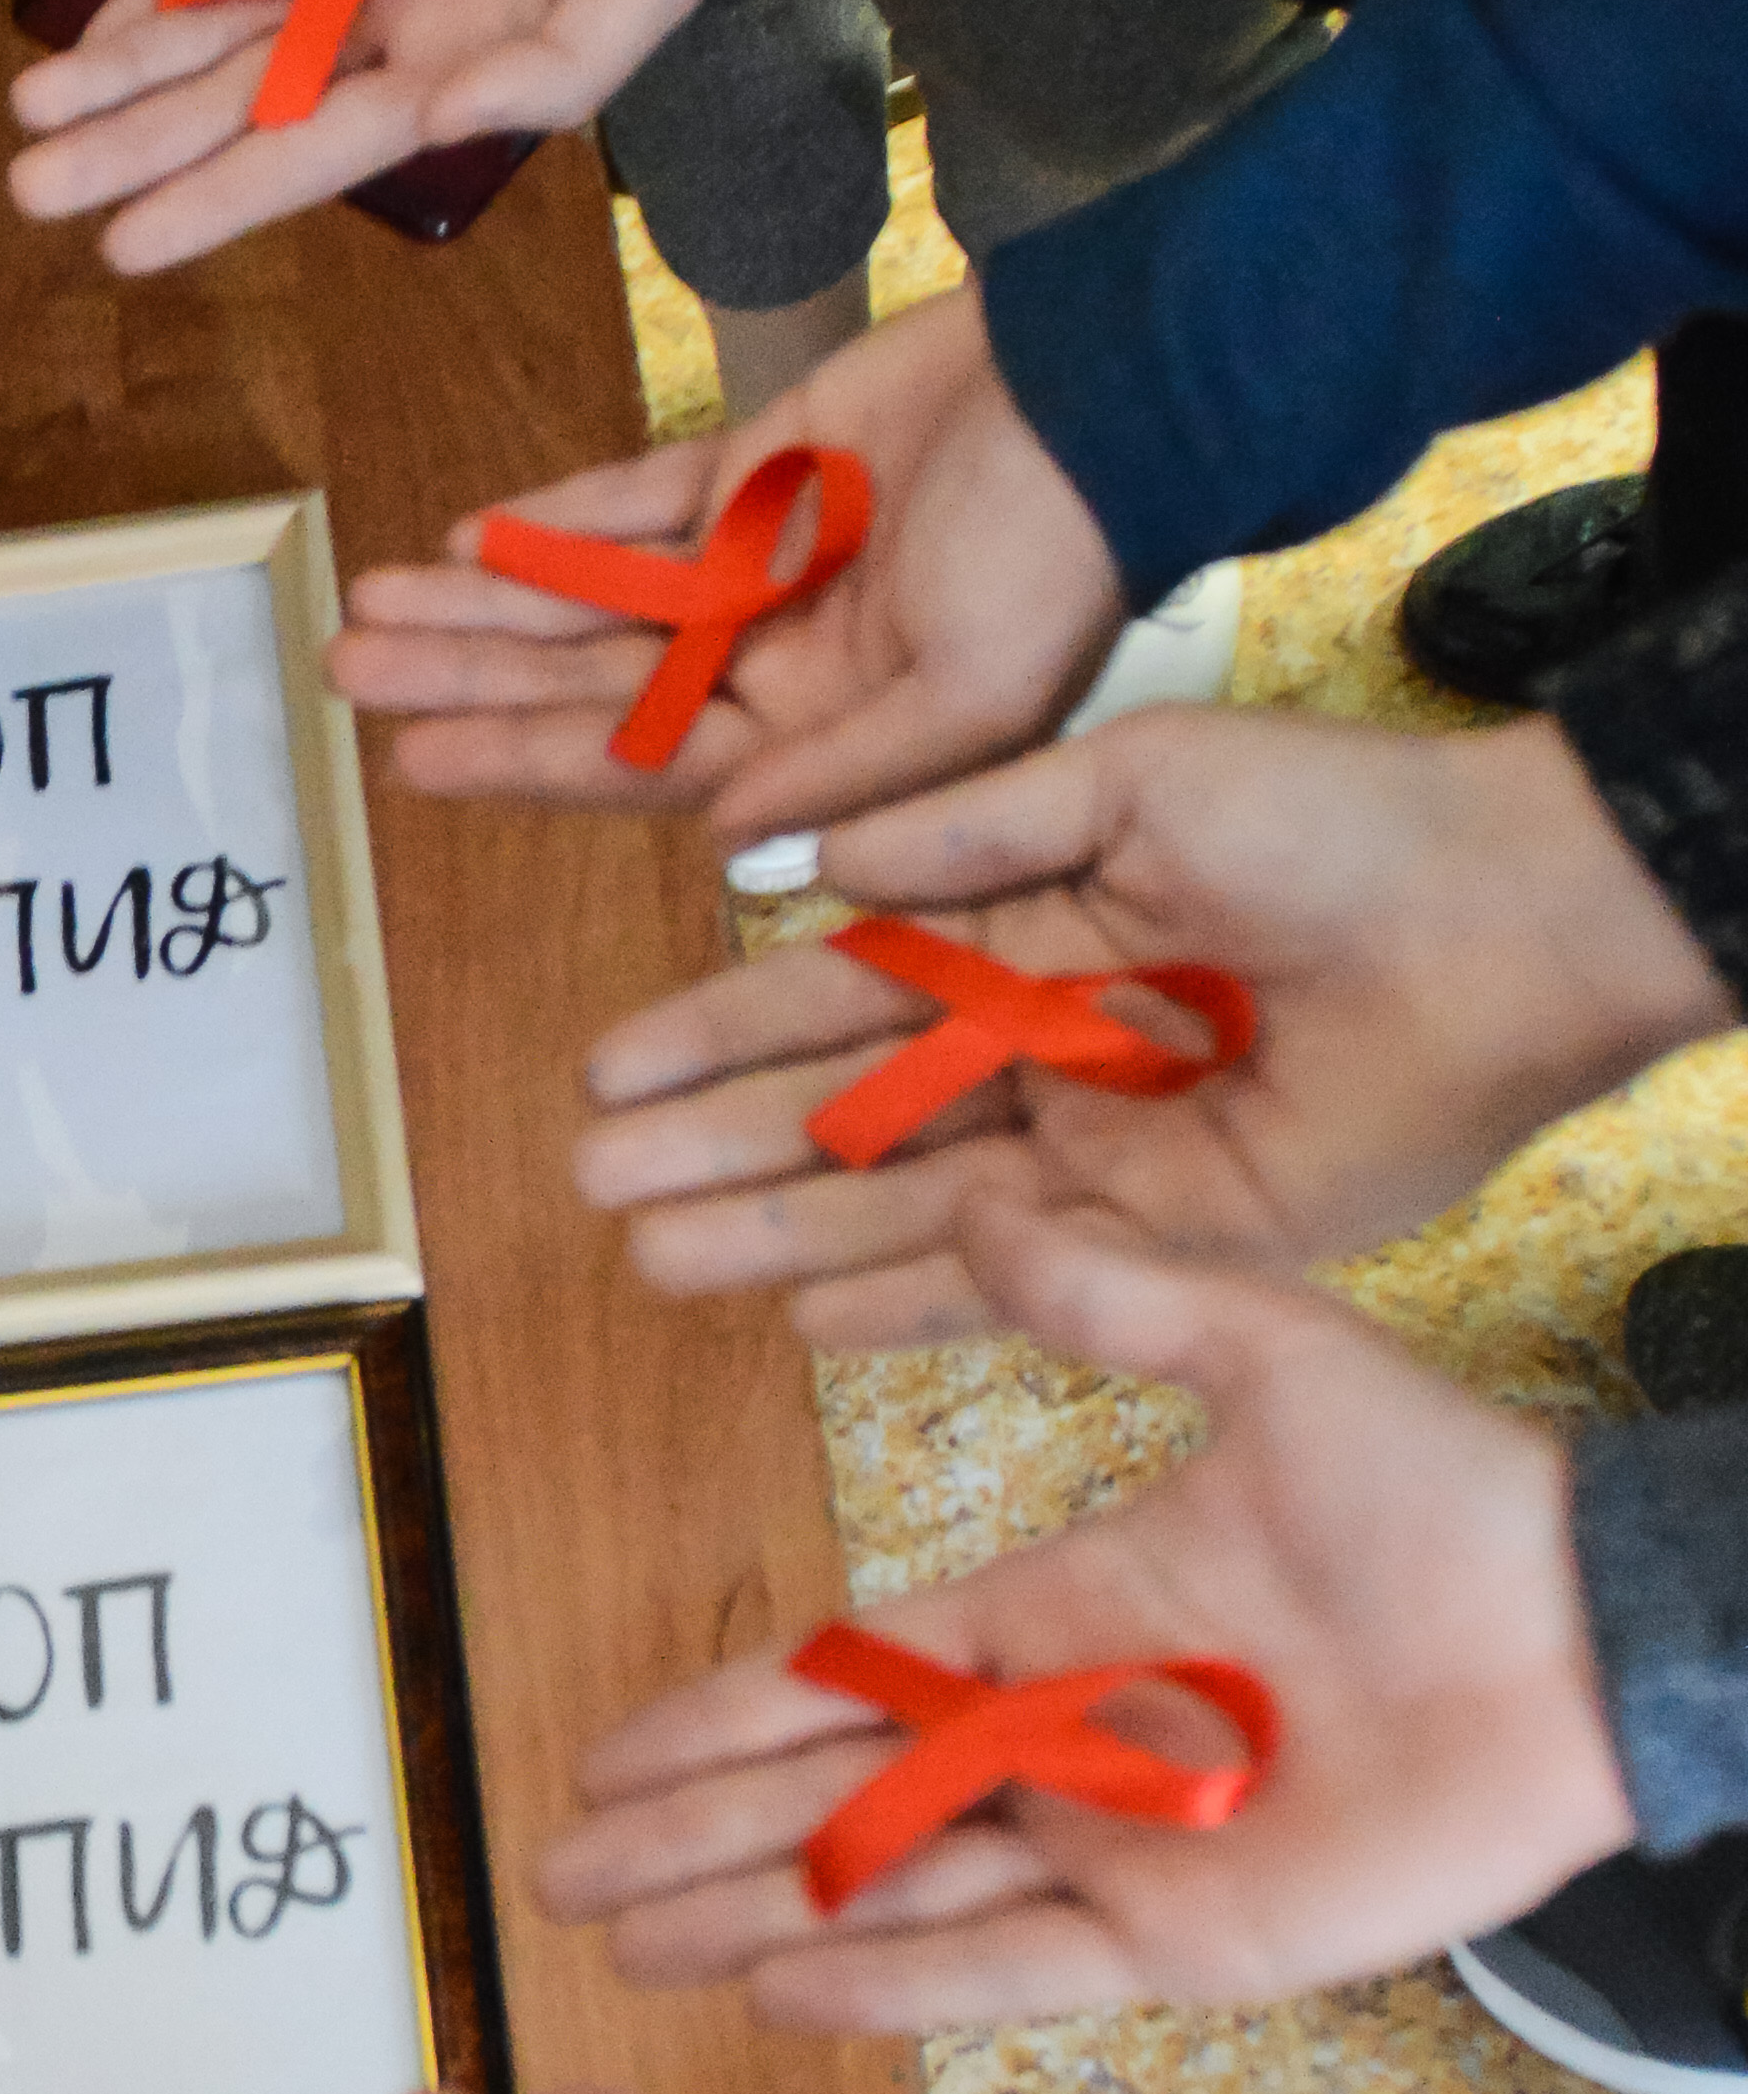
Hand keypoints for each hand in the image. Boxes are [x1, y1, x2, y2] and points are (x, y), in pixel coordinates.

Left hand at [9, 0, 932, 269]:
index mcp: (463, 67)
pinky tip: (96, 21)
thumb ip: (557, 66)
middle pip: (236, 105)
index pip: (313, 153)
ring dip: (124, 73)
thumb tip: (443, 116)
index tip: (124, 243)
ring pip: (215, 26)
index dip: (218, 199)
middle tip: (29, 190)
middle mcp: (394, 23)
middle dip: (136, 149)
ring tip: (28, 113)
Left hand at [327, 285, 1126, 837]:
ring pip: (593, 597)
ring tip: (372, 605)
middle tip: (345, 670)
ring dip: (487, 602)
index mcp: (826, 737)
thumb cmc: (1070, 550)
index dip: (523, 761)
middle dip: (471, 677)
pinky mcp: (767, 466)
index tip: (411, 760)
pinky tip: (468, 534)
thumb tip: (725, 843)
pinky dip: (559, 518)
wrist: (1119, 382)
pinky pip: (638, 504)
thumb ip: (852, 771)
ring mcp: (767, 564)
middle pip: (592, 684)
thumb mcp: (979, 695)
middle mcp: (782, 665)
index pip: (642, 765)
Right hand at [543, 1182, 1637, 2025]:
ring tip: (624, 1945)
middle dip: (693, 1838)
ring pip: (891, 1896)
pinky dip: (893, 1988)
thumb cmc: (1446, 1494)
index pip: (849, 1675)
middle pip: (834, 1800)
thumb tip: (990, 1202)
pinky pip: (1009, 1970)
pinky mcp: (1186, 1943)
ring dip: (754, 1920)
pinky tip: (780, 1992)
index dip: (725, 1715)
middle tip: (556, 1872)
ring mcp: (1117, 1850)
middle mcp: (1063, 1742)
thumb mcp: (1269, 1355)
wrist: (1587, 1638)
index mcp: (1059, 1610)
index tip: (611, 1748)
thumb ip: (1120, 1297)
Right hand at [574, 706, 1731, 1340]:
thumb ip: (968, 827)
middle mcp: (1041, 1050)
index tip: (609, 1069)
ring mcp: (1098, 1152)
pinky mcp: (1169, 1236)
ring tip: (654, 1255)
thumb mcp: (1132, 778)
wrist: (1501, 919)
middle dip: (718, 1146)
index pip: (837, 993)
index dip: (720, 1029)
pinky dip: (909, 1303)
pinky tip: (800, 1316)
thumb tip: (800, 861)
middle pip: (846, 1113)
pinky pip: (1014, 1281)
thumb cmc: (1333, 817)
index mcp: (1022, 930)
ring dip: (778, 1230)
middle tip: (593, 1182)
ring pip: (902, 1203)